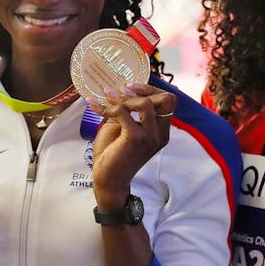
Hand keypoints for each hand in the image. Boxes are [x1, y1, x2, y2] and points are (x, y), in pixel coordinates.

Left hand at [88, 82, 176, 208]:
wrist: (107, 179)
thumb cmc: (113, 154)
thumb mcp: (122, 127)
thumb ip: (127, 111)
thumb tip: (120, 88)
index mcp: (161, 131)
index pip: (169, 102)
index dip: (152, 89)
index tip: (132, 87)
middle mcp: (160, 134)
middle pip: (166, 99)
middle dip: (144, 89)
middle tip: (122, 89)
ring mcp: (150, 137)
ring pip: (146, 103)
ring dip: (124, 98)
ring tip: (107, 98)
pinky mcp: (136, 139)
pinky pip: (123, 112)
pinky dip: (108, 107)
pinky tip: (95, 107)